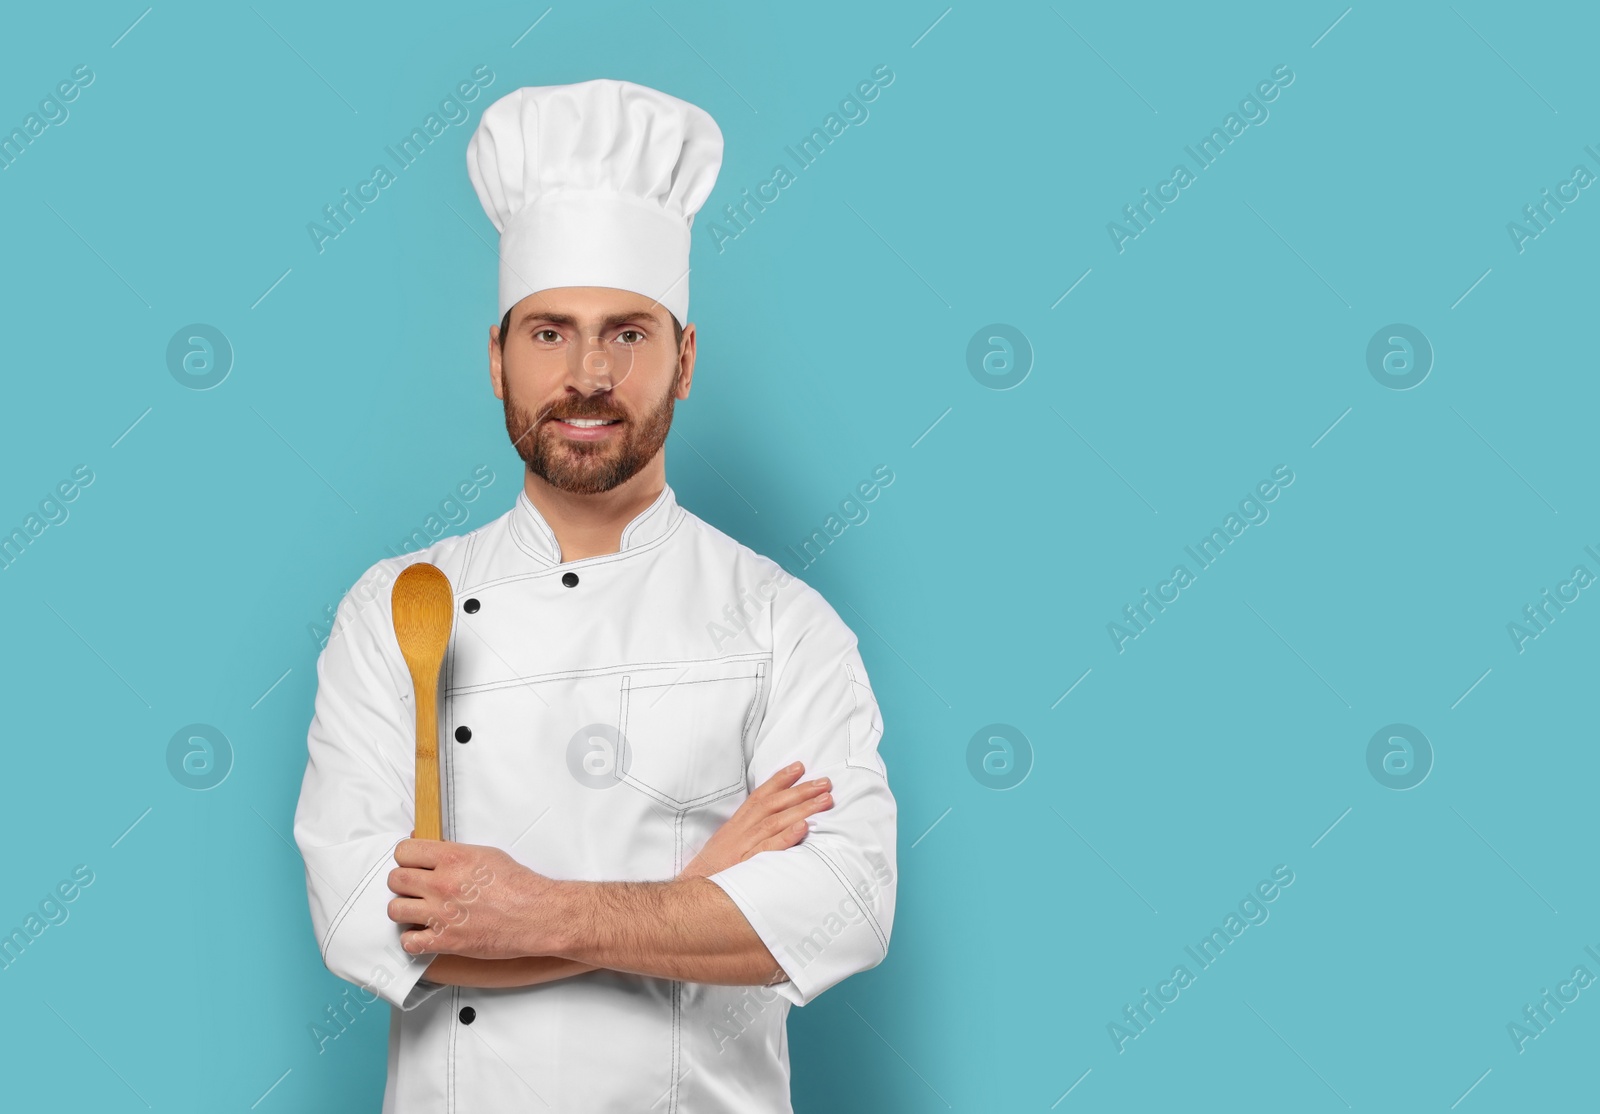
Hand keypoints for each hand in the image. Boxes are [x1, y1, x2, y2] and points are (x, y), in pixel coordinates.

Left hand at [387, 840, 554, 958]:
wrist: (537, 915)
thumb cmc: (517, 885)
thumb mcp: (486, 854)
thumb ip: (451, 851)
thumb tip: (423, 844)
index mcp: (453, 859)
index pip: (403, 852)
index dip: (406, 859)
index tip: (413, 866)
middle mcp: (442, 884)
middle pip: (395, 880)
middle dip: (403, 884)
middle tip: (416, 889)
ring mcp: (442, 914)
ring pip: (395, 910)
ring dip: (405, 911)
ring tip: (419, 911)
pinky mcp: (446, 941)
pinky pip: (408, 942)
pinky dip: (414, 940)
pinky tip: (426, 934)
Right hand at [678, 762, 832, 880]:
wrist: (692, 891)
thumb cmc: (713, 870)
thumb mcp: (727, 844)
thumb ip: (748, 831)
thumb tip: (775, 820)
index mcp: (737, 825)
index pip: (760, 796)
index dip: (780, 779)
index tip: (800, 767)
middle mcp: (741, 832)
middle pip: (773, 805)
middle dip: (800, 791)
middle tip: (825, 783)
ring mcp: (744, 848)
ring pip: (775, 822)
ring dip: (802, 809)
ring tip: (824, 801)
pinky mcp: (746, 866)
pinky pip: (768, 849)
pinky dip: (786, 837)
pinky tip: (803, 828)